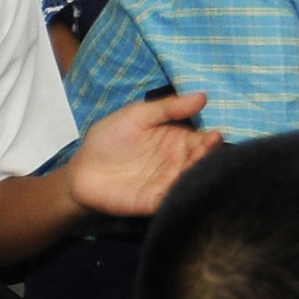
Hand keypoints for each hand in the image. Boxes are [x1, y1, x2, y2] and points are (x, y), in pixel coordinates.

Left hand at [68, 91, 219, 216]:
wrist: (82, 169)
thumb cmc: (109, 139)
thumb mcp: (138, 115)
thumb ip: (168, 108)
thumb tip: (203, 96)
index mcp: (178, 140)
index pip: (203, 140)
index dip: (211, 139)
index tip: (216, 135)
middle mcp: (179, 163)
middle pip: (202, 161)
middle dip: (209, 157)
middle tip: (211, 151)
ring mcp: (168, 183)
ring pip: (192, 180)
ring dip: (198, 175)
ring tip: (199, 166)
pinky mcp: (156, 201)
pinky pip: (174, 199)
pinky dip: (182, 194)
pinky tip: (184, 187)